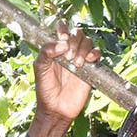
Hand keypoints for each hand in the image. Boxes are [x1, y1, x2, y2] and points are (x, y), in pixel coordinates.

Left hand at [28, 22, 100, 136]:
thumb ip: (46, 52)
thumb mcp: (40, 68)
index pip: (61, 28)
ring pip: (87, 41)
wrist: (57, 108)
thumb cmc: (45, 89)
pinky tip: (87, 62)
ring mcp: (80, 58)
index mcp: (55, 47)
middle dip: (74, 41)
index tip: (62, 37)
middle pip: (77, 33)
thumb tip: (61, 43)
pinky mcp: (90, 68)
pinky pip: (96, 53)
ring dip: (83, 49)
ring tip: (77, 64)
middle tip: (68, 57)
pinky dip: (94, 54)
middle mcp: (68, 50)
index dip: (63, 28)